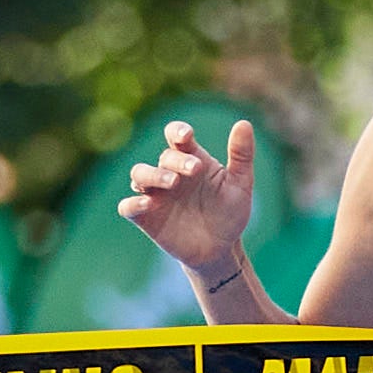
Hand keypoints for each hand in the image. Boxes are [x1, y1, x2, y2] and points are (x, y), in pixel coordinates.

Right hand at [116, 120, 261, 282]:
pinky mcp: (146, 217)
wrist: (221, 249)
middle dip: (177, 160)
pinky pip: (128, 207)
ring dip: (152, 175)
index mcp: (191, 159)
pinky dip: (133, 203)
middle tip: (195, 170)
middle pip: (164, 157)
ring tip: (172, 182)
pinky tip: (148, 203)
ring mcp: (156, 195)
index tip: (186, 136)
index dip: (177, 131)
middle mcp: (170, 173)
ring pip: (139, 175)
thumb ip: (241, 156)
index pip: (177, 136)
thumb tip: (244, 123)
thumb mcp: (240, 185)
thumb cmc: (230, 213)